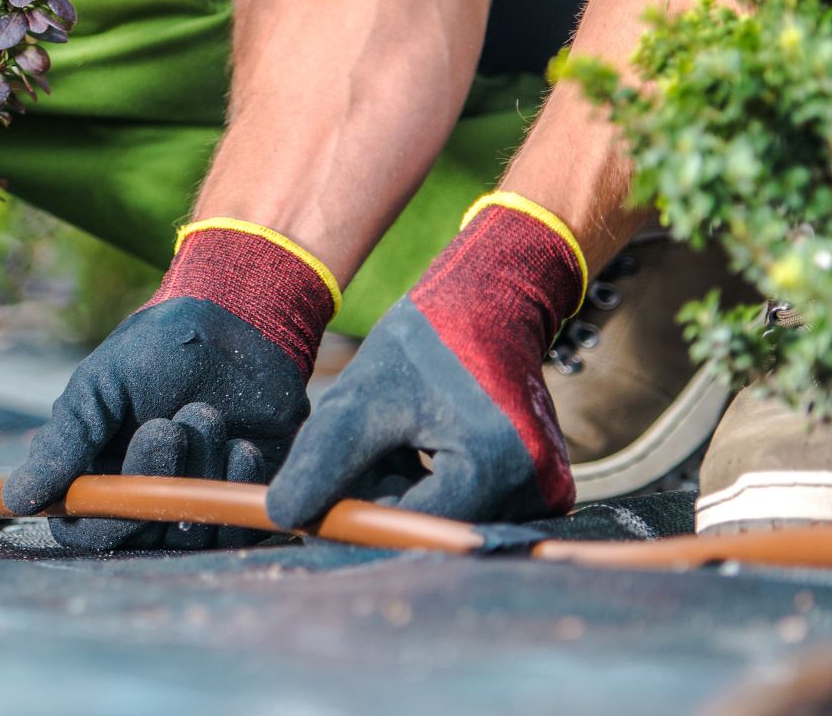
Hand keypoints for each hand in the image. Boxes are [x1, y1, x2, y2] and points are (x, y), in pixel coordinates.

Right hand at [3, 220, 338, 549]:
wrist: (240, 323)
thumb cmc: (158, 348)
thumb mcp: (100, 385)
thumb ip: (63, 442)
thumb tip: (16, 499)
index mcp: (95, 472)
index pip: (82, 529)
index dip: (101, 518)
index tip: (121, 476)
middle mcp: (141, 496)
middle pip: (138, 535)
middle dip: (155, 479)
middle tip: (167, 427)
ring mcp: (192, 501)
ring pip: (188, 530)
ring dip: (199, 470)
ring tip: (206, 413)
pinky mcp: (240, 501)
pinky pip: (236, 525)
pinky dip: (236, 482)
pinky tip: (241, 442)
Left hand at [266, 194, 583, 527]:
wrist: (491, 305)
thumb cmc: (424, 342)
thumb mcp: (362, 397)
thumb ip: (325, 460)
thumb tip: (285, 517)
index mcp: (495, 465)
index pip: (412, 526)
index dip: (359, 518)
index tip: (316, 507)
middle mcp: (536, 489)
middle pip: (432, 527)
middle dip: (383, 500)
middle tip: (360, 452)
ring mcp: (547, 490)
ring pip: (447, 518)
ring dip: (405, 492)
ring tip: (395, 438)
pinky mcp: (545, 487)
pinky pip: (470, 505)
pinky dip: (431, 486)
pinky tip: (420, 444)